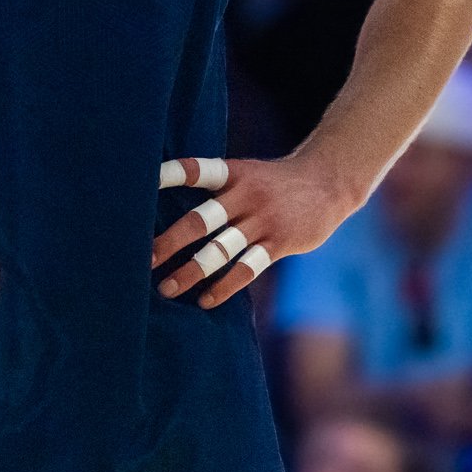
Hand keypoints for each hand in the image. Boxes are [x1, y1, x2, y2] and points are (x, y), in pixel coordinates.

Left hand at [152, 152, 358, 309]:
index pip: (196, 171)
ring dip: (191, 272)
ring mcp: (263, 221)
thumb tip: (172, 214)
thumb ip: (217, 190)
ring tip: (166, 289)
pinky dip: (224, 287)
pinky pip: (246, 269)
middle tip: (144, 260)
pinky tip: (205, 300)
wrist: (328, 183)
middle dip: (170, 242)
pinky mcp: (278, 244)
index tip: (143, 183)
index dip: (170, 175)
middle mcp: (245, 196)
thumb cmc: (274, 183)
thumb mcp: (247, 173)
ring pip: (220, 251)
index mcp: (233, 174)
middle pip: (201, 221)